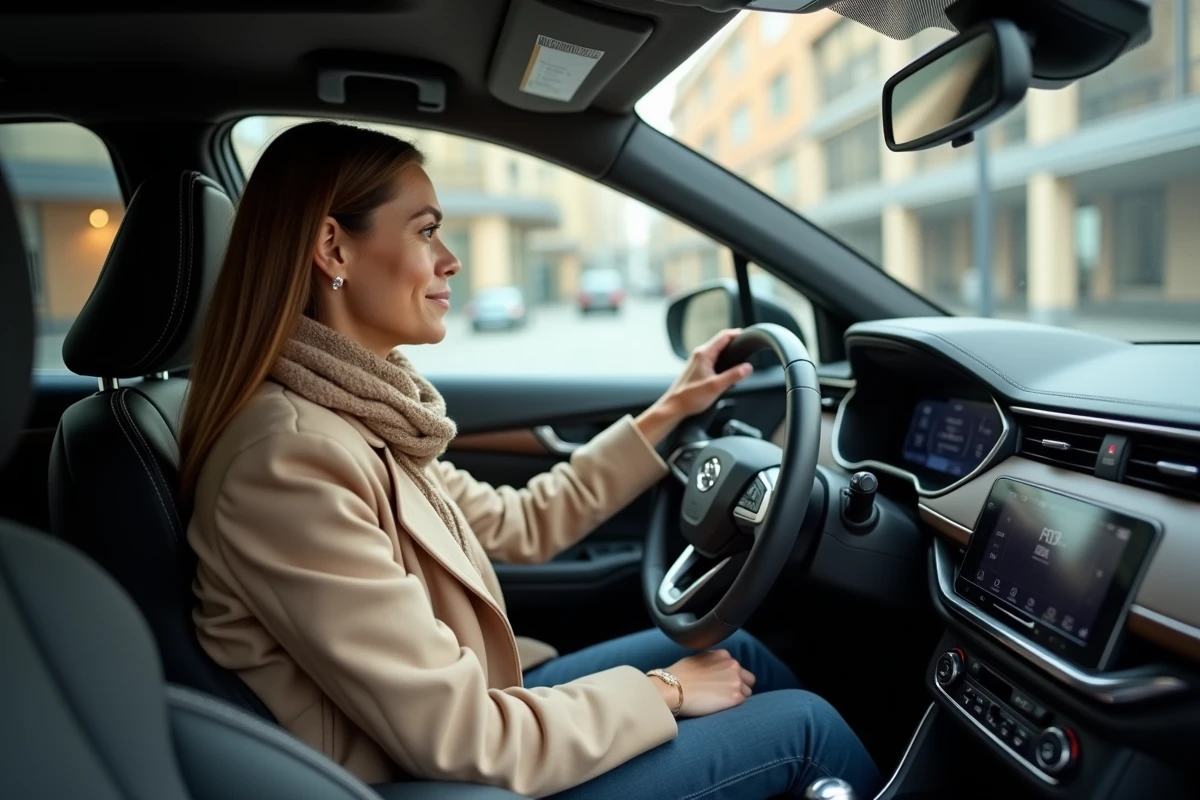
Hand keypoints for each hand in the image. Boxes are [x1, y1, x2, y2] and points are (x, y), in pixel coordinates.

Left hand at [635, 329, 751, 444]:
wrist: (675, 406)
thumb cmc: (690, 396)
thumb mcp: (716, 386)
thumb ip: (733, 376)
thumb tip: (747, 367)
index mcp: (704, 354)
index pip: (724, 336)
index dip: (737, 334)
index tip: (748, 337)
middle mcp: (700, 354)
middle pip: (721, 343)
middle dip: (735, 346)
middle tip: (747, 351)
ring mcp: (698, 361)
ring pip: (718, 352)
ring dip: (729, 355)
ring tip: (740, 363)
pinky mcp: (698, 369)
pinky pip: (714, 360)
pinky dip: (723, 363)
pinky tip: (728, 374)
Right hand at [648, 649, 755, 717]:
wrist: (673, 689)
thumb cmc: (679, 675)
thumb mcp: (698, 659)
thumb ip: (713, 662)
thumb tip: (717, 671)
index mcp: (724, 655)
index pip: (737, 667)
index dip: (730, 677)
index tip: (721, 684)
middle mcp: (733, 665)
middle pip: (748, 679)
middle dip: (740, 686)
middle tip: (725, 695)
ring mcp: (736, 681)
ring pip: (747, 692)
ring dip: (738, 697)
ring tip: (721, 702)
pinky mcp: (736, 697)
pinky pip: (743, 703)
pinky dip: (734, 706)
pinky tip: (720, 707)